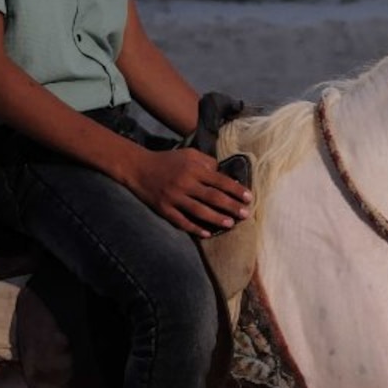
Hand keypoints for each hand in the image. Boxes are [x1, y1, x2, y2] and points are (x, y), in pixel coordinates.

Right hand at [126, 148, 253, 237]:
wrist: (138, 167)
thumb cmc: (168, 160)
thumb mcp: (189, 154)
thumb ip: (207, 162)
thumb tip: (223, 174)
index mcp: (193, 169)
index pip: (220, 181)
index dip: (236, 190)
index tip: (249, 198)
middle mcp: (185, 183)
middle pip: (213, 198)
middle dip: (231, 206)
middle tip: (245, 214)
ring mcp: (174, 197)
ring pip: (199, 211)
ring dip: (217, 219)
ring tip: (231, 224)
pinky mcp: (164, 209)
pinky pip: (182, 221)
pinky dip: (195, 228)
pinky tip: (207, 233)